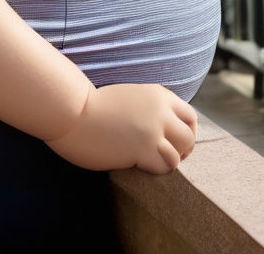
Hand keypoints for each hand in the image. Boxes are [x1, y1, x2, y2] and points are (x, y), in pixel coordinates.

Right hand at [45, 83, 197, 173]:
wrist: (73, 112)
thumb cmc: (94, 107)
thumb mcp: (129, 96)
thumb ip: (149, 107)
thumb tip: (164, 125)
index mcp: (158, 94)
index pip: (190, 116)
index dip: (186, 132)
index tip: (175, 142)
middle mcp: (160, 110)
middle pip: (189, 136)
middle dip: (182, 150)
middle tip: (165, 157)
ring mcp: (153, 130)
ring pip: (181, 153)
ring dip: (170, 161)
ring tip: (152, 161)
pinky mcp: (143, 149)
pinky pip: (164, 166)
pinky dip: (156, 169)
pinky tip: (139, 164)